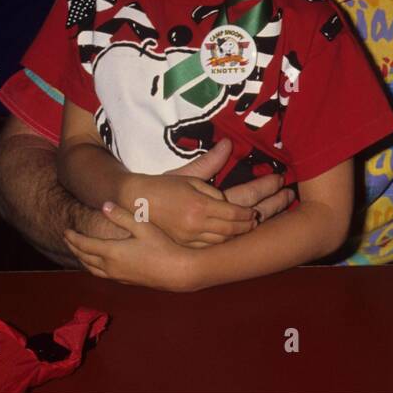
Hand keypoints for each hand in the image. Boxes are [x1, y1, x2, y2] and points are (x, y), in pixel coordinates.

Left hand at [64, 202, 199, 291]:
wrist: (177, 272)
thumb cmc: (162, 246)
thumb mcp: (143, 227)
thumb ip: (122, 216)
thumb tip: (104, 205)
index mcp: (111, 252)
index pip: (84, 245)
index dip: (73, 237)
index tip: (66, 230)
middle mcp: (110, 266)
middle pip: (84, 257)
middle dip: (73, 247)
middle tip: (67, 238)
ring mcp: (117, 275)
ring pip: (91, 268)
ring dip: (82, 259)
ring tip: (78, 251)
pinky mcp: (125, 280)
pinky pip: (101, 274)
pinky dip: (92, 267)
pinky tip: (98, 263)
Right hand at [125, 139, 260, 246]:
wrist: (136, 202)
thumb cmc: (165, 186)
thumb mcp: (189, 174)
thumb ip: (211, 164)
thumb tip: (228, 145)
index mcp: (199, 205)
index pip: (233, 213)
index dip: (248, 214)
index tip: (255, 211)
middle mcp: (195, 224)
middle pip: (230, 230)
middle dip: (246, 227)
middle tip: (256, 221)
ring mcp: (188, 238)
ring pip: (220, 241)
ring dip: (235, 236)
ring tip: (245, 229)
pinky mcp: (183, 245)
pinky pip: (207, 247)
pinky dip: (220, 243)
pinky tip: (226, 236)